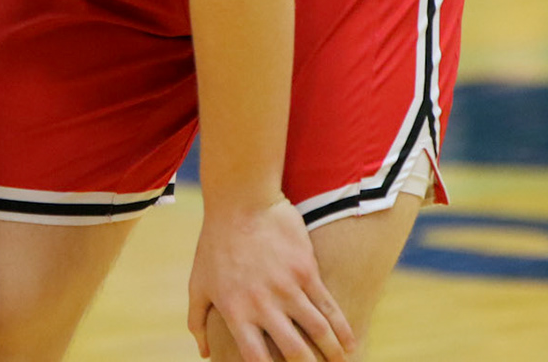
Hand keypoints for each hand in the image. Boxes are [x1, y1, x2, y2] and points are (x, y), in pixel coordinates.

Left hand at [188, 198, 355, 360]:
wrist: (240, 202)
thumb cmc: (215, 244)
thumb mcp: (198, 283)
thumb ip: (197, 320)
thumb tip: (204, 353)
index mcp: (235, 312)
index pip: (255, 359)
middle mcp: (262, 305)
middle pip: (294, 352)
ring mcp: (286, 288)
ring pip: (318, 332)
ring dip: (332, 354)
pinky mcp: (305, 270)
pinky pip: (329, 306)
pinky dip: (343, 329)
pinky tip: (350, 343)